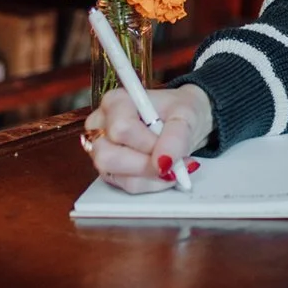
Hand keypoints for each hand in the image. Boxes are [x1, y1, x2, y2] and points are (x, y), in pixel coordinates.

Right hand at [84, 84, 213, 193]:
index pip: (121, 129)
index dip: (147, 143)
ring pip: (115, 176)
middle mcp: (100, 126)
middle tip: (169, 158)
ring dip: (149, 176)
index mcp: (115, 102)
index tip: (167, 142)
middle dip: (144, 164)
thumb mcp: (186, 116)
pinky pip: (125, 186)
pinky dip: (149, 183)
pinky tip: (162, 171)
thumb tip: (164, 162)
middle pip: (107, 157)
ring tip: (170, 164)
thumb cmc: (179, 112)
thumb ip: (176, 137)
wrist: (183, 122)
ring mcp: (101, 150)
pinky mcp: (109, 170)